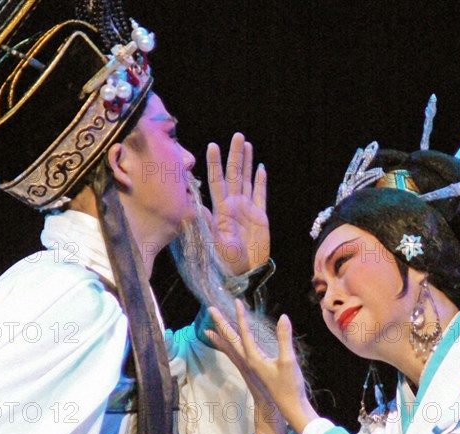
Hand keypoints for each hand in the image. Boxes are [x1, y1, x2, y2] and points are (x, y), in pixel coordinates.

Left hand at [206, 133, 268, 274]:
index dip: (215, 164)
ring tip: (247, 144)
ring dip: (247, 162)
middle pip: (234, 175)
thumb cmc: (227, 260)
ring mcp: (247, 209)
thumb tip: (198, 209)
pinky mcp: (260, 215)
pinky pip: (261, 194)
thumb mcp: (215, 243)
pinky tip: (261, 167)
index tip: (212, 146)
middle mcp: (233, 205)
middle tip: (237, 136)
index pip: (217, 181)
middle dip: (234, 155)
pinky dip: (261, 181)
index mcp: (221, 209)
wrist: (246, 271)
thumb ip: (208, 226)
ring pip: (247, 180)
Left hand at [207, 300, 318, 433]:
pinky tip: (229, 345)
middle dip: (220, 324)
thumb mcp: (288, 361)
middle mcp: (246, 362)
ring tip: (209, 329)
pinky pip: (234, 355)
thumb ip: (285, 338)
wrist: (287, 409)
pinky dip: (228, 348)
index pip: (243, 332)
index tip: (237, 302)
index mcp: (253, 358)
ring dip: (221, 337)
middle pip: (229, 339)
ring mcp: (248, 367)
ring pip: (229, 348)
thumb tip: (284, 317)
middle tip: (211, 309)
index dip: (240, 316)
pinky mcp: (252, 371)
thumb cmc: (288, 387)